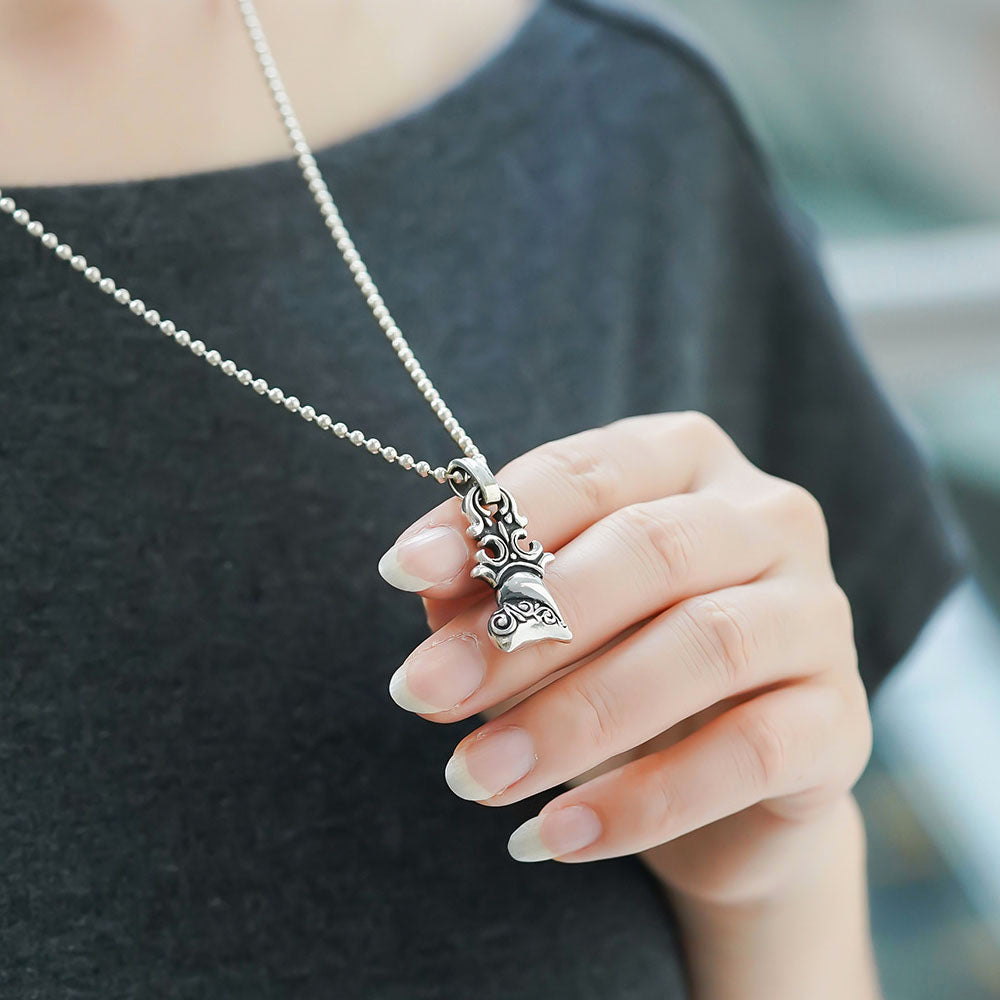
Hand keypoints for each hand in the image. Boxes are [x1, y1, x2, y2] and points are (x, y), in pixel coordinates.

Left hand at [378, 413, 871, 906]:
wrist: (723, 779)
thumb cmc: (617, 661)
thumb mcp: (545, 617)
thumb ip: (491, 592)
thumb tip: (427, 584)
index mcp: (687, 462)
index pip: (588, 470)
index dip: (492, 520)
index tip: (402, 570)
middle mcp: (767, 517)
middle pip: (648, 553)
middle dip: (524, 628)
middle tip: (424, 692)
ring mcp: (817, 614)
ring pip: (700, 649)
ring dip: (571, 720)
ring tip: (474, 776)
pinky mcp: (840, 719)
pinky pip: (747, 754)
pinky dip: (642, 800)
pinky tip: (554, 835)